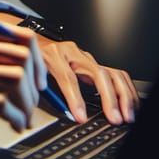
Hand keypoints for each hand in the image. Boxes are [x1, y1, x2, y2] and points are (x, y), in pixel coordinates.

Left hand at [0, 13, 138, 125]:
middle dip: (109, 98)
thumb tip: (44, 114)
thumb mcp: (29, 73)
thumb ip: (38, 91)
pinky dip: (125, 90)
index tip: (81, 117)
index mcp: (53, 55)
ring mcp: (85, 57)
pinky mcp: (94, 62)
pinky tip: (129, 104)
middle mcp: (72, 53)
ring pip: (111, 72)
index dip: (75, 99)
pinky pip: (116, 74)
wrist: (32, 40)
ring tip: (127, 115)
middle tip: (114, 118)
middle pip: (97, 73)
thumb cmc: (31, 59)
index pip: (68, 78)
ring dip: (122, 96)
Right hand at [0, 15, 46, 134]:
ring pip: (14, 79)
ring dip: (27, 103)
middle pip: (21, 57)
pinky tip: (13, 123)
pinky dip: (14, 116)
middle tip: (35, 100)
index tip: (38, 78)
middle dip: (35, 84)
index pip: (18, 35)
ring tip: (24, 116)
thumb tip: (21, 62)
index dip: (37, 60)